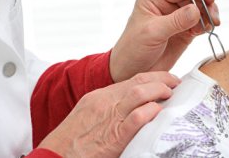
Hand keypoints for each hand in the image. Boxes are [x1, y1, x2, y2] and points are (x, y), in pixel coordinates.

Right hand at [37, 72, 179, 156]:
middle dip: (161, 78)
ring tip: (170, 94)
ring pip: (138, 93)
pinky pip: (136, 118)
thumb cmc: (71, 142)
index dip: (152, 77)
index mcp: (99, 97)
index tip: (165, 79)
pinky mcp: (114, 136)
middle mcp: (105, 103)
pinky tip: (158, 111)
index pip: (131, 80)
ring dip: (159, 90)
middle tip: (175, 82)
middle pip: (138, 81)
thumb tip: (133, 106)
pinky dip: (150, 112)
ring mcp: (109, 118)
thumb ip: (109, 108)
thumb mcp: (89, 116)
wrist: (54, 156)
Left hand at [110, 0, 219, 81]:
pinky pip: (200, 24)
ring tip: (212, 24)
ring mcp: (176, 19)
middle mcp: (166, 6)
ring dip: (208, 15)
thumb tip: (196, 10)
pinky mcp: (184, 32)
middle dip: (205, 5)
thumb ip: (175, 21)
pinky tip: (206, 30)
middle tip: (213, 16)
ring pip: (199, 10)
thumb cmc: (133, 49)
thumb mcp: (153, 33)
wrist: (130, 71)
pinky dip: (206, 26)